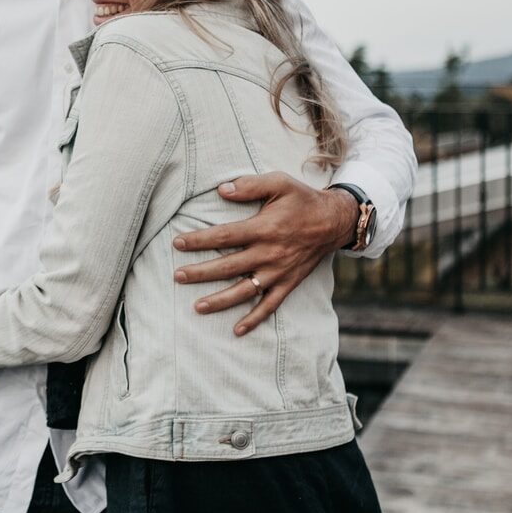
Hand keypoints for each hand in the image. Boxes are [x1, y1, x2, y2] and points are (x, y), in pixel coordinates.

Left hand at [171, 173, 356, 335]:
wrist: (334, 221)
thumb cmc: (302, 199)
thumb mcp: (279, 182)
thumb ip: (250, 185)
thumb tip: (221, 190)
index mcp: (264, 228)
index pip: (224, 236)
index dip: (199, 240)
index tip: (177, 243)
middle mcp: (269, 253)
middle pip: (228, 266)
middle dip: (200, 272)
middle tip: (177, 276)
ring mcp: (279, 272)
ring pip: (245, 290)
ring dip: (220, 300)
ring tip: (197, 307)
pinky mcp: (288, 283)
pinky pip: (270, 305)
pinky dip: (254, 319)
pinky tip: (237, 330)